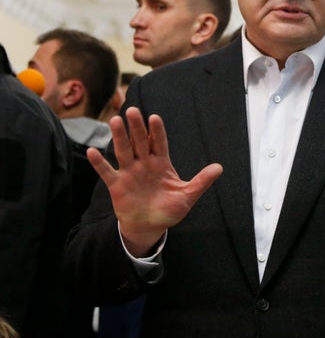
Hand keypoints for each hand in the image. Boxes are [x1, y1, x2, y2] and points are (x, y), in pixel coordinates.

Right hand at [87, 106, 222, 255]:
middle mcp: (144, 164)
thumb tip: (219, 167)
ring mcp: (130, 173)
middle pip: (140, 142)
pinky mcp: (117, 185)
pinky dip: (99, 163)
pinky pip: (107, 172)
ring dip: (119, 137)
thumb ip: (202, 181)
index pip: (159, 143)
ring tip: (115, 121)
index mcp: (162, 163)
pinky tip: (92, 151)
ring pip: (123, 151)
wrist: (150, 226)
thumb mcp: (188, 195)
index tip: (155, 118)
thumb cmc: (169, 209)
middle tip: (132, 111)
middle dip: (137, 127)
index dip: (157, 131)